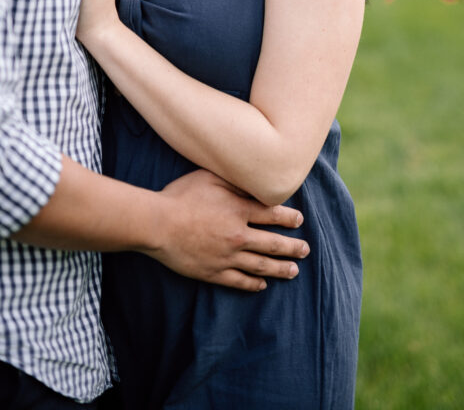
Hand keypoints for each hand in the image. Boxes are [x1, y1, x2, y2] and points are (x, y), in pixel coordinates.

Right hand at [152, 169, 308, 291]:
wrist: (157, 224)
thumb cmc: (181, 196)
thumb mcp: (209, 177)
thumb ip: (233, 180)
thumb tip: (252, 181)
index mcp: (239, 210)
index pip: (273, 215)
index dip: (289, 218)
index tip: (299, 220)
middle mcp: (238, 236)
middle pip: (274, 244)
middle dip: (293, 247)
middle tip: (306, 250)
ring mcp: (227, 257)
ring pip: (261, 266)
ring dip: (280, 268)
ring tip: (294, 270)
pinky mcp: (214, 273)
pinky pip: (239, 281)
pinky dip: (253, 284)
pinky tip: (262, 286)